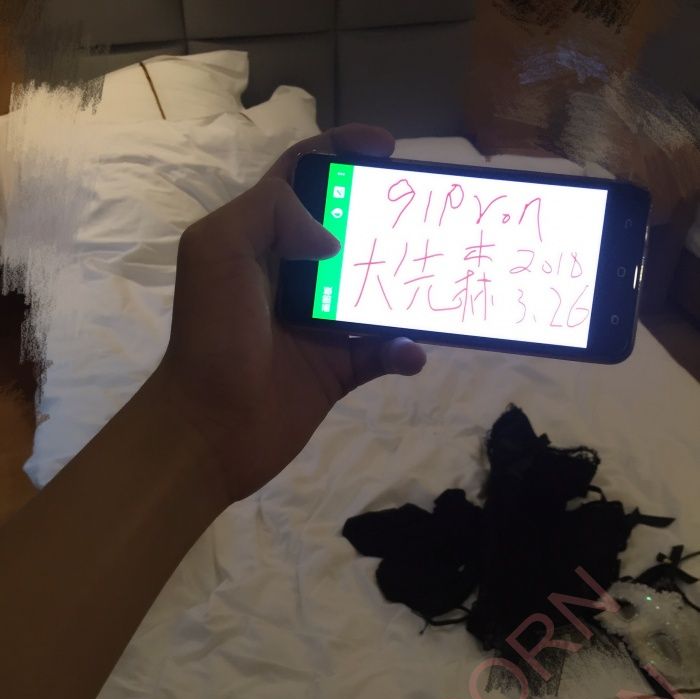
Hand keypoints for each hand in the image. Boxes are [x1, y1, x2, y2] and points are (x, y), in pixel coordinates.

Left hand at [156, 124, 426, 503]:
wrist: (210, 426)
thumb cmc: (212, 334)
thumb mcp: (219, 249)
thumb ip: (269, 210)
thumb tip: (331, 236)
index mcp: (258, 239)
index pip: (302, 178)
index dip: (341, 151)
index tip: (388, 147)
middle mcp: (290, 275)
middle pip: (348, 232)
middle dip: (387, 219)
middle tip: (428, 216)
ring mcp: (316, 324)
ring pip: (372, 292)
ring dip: (404, 286)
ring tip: (439, 278)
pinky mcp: (334, 369)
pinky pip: (379, 354)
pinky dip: (401, 351)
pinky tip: (411, 351)